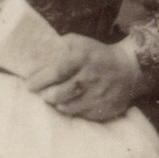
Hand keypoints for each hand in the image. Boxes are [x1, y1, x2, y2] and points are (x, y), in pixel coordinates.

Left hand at [28, 33, 143, 122]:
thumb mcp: (80, 43)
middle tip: (42, 93)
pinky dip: (72, 109)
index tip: (29, 85)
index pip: (56, 72)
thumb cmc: (97, 55)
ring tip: (56, 97)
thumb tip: (36, 57)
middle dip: (45, 95)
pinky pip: (79, 114)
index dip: (39, 80)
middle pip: (58, 95)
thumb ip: (59, 46)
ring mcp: (97, 96)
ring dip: (57, 104)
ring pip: (66, 108)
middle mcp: (90, 78)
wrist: (129, 69)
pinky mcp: (102, 109)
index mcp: (83, 58)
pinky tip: (72, 102)